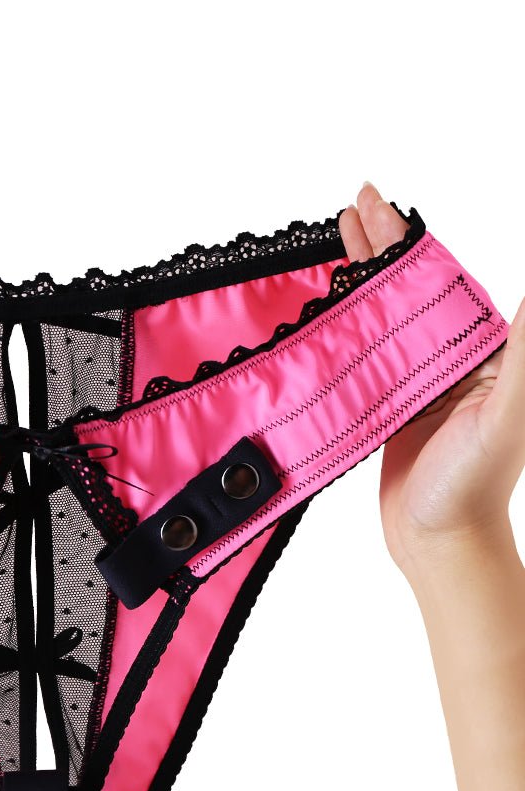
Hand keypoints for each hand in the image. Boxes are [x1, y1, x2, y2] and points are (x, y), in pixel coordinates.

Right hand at [338, 181, 524, 577]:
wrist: (438, 543)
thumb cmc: (473, 485)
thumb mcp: (504, 412)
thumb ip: (522, 349)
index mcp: (482, 352)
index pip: (442, 280)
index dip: (411, 240)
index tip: (384, 204)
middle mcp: (449, 359)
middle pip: (409, 288)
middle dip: (382, 244)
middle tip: (354, 204)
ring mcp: (416, 381)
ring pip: (382, 315)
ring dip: (360, 276)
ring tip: (337, 238)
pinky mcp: (388, 405)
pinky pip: (364, 354)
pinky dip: (345, 325)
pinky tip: (328, 306)